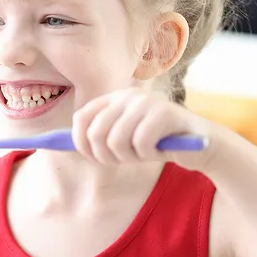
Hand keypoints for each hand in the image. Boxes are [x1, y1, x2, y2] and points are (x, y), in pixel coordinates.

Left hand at [71, 88, 217, 171]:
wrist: (199, 145)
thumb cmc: (155, 144)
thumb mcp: (122, 141)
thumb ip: (97, 139)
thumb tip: (58, 143)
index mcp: (114, 99)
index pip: (81, 118)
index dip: (80, 142)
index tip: (92, 157)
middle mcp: (127, 96)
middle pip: (94, 133)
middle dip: (105, 156)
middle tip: (123, 160)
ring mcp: (146, 102)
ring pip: (116, 141)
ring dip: (128, 157)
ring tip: (143, 154)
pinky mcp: (165, 113)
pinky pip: (140, 143)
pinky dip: (148, 155)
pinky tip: (159, 150)